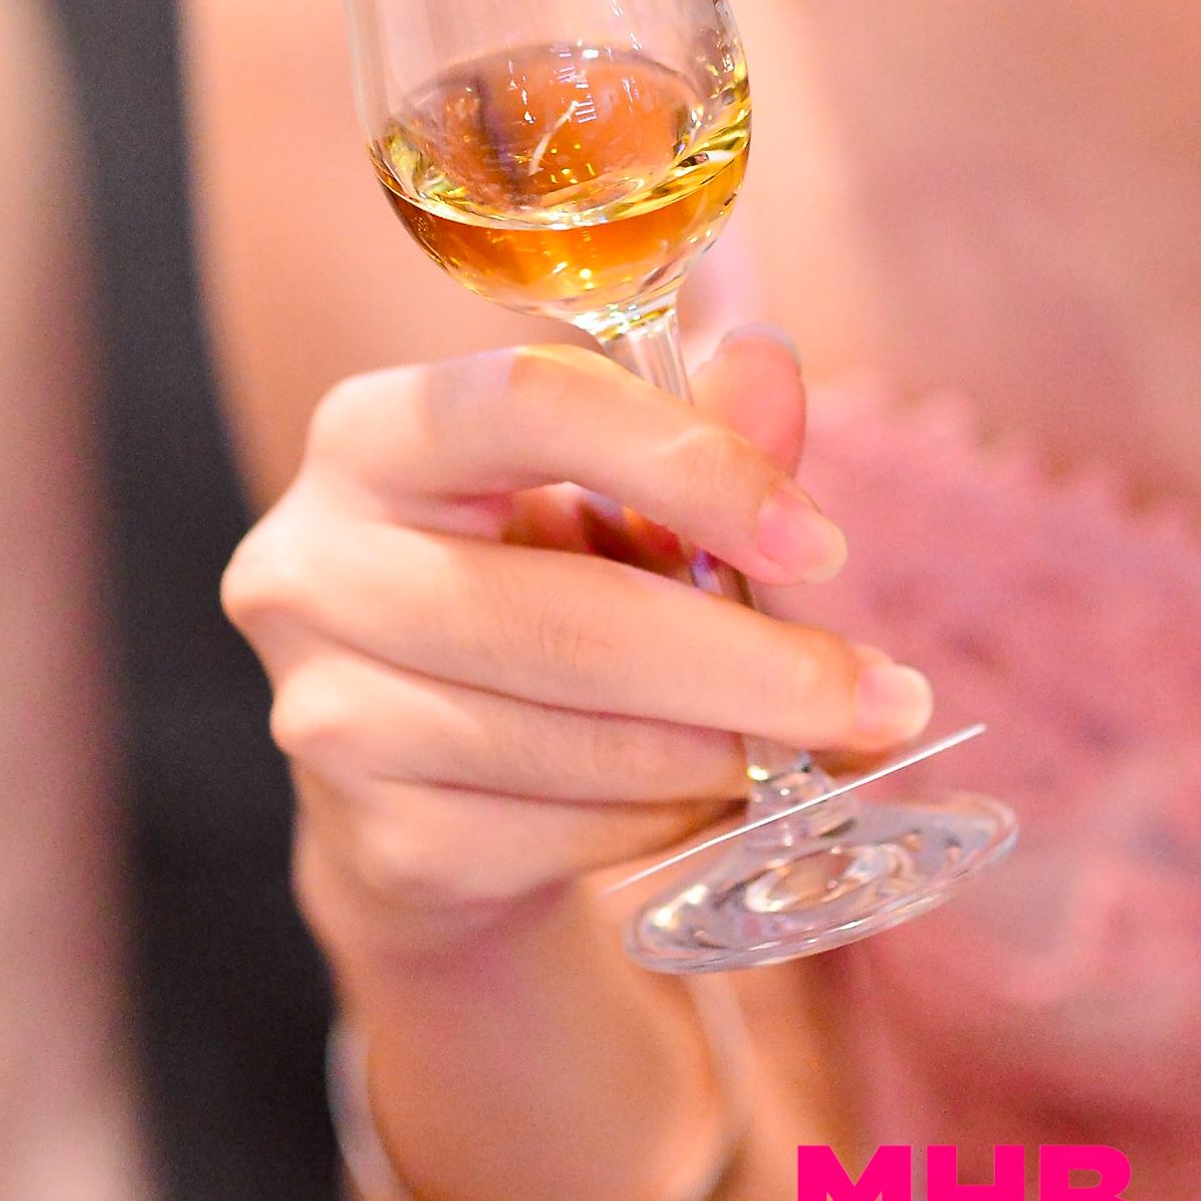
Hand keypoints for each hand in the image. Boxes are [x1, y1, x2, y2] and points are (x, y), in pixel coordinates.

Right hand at [222, 332, 933, 957]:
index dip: (690, 464)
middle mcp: (314, 564)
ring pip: (579, 741)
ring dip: (724, 752)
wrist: (415, 777)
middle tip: (887, 697)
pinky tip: (702, 793)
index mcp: (370, 434)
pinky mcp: (374, 837)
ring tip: (798, 744)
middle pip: (568, 617)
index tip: (818, 539)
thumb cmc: (531, 590)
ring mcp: (327, 712)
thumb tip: (770, 363)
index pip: (528, 406)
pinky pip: (568, 835)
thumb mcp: (611, 496)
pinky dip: (668, 820)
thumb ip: (696, 435)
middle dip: (753, 667)